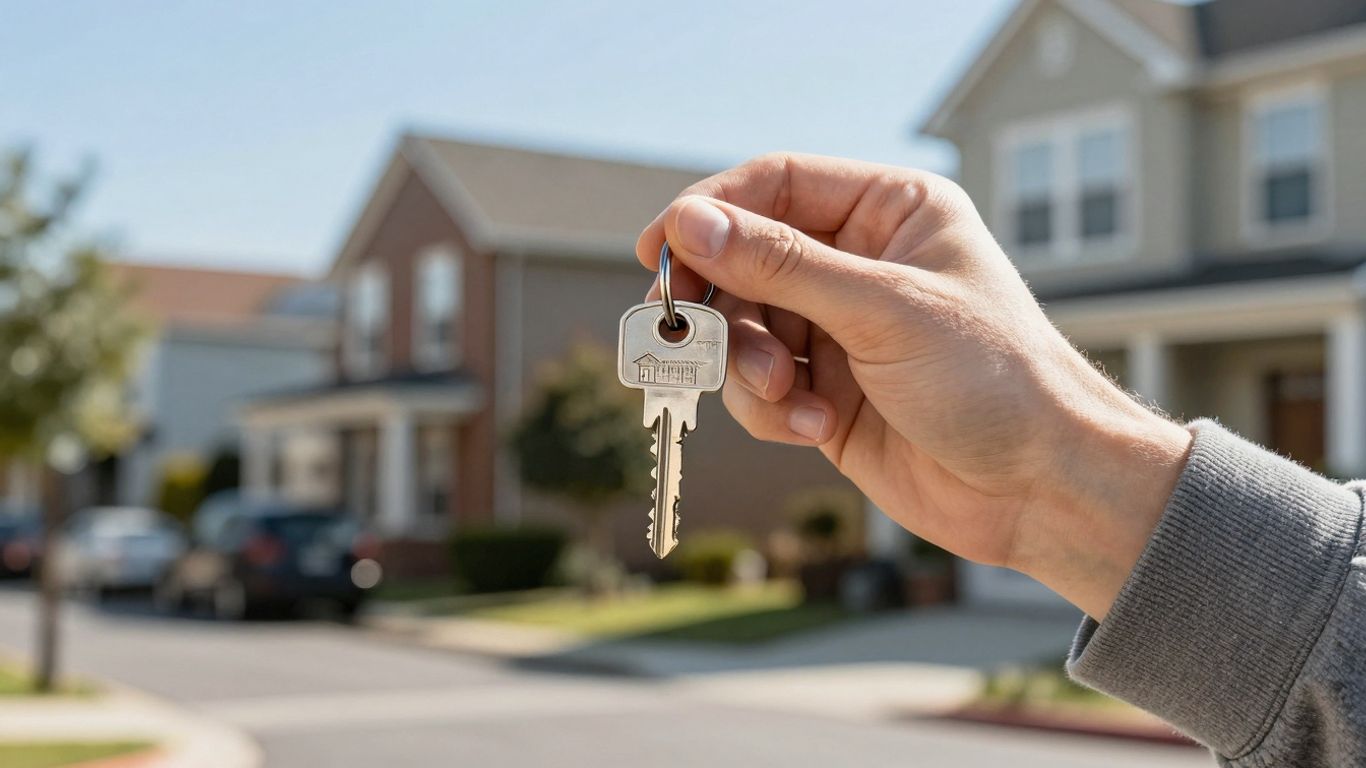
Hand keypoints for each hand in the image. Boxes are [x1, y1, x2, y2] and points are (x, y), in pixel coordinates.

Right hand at [637, 153, 1191, 618]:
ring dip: (749, 366)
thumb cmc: (994, 380)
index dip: (712, 212)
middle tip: (695, 336)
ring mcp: (839, 331)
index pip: (777, 184)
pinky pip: (758, 388)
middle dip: (723, 304)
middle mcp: (860, 264)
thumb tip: (689, 222)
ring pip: (743, 328)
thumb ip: (781, 265)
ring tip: (787, 396)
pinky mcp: (825, 394)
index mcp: (890, 212)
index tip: (659, 248)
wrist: (1041, 491)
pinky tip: (813, 429)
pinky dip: (770, 409)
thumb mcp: (884, 310)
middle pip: (744, 259)